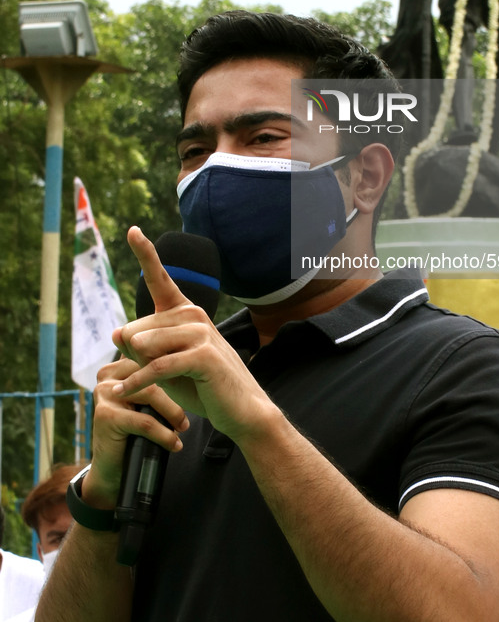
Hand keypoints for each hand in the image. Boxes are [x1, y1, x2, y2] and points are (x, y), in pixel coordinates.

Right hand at [84, 355, 189, 508]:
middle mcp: (107, 375)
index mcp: (118, 366)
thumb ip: (157, 381)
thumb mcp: (147, 402)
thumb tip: (191, 363)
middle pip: (152, 374)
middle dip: (177, 391)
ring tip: (184, 427)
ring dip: (173, 412)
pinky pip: (144, 421)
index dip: (176, 369)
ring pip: (151, 394)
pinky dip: (164, 434)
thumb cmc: (134, 432)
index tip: (198, 379)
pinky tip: (174, 444)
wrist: (112, 468)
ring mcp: (104, 393)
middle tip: (195, 405)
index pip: (152, 358)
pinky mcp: (105, 416)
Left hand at [111, 227, 274, 447]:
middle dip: (134, 356)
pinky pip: (156, 366)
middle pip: (136, 329)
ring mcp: (200, 332)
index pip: (160, 278)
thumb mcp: (164, 366)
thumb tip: (116, 331)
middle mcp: (193, 314)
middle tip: (152, 376)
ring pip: (145, 346)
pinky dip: (136, 382)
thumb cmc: (202, 387)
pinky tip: (122, 392)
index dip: (145, 252)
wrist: (240, 411)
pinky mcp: (202, 355)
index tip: (132, 230)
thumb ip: (142, 347)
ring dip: (137, 370)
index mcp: (185, 311)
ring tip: (142, 385)